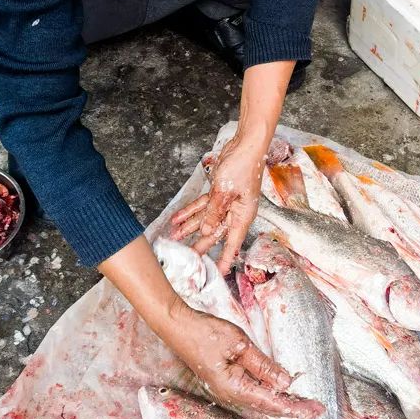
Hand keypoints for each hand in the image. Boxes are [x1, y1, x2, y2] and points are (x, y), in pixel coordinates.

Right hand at [160, 297, 322, 418]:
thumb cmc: (206, 333)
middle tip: (317, 409)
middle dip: (293, 408)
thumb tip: (286, 382)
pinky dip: (270, 393)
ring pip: (261, 401)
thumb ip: (263, 365)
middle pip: (268, 406)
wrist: (178, 327)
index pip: (272, 402)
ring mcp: (227, 390)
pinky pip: (253, 392)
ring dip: (283, 402)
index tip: (316, 410)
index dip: (296, 407)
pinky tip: (281, 390)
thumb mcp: (239, 345)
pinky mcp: (226, 381)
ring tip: (305, 403)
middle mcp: (231, 395)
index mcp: (234, 388)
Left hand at [170, 134, 264, 273]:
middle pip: (215, 233)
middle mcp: (235, 212)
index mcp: (242, 215)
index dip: (224, 259)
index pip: (232, 243)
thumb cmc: (243, 166)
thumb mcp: (226, 191)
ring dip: (189, 227)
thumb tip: (208, 231)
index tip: (217, 273)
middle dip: (199, 244)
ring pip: (206, 219)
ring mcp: (226, 203)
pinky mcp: (218, 193)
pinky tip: (177, 218)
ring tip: (174, 237)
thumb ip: (215, 211)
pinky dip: (190, 211)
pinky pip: (203, 206)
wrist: (245, 145)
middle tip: (185, 258)